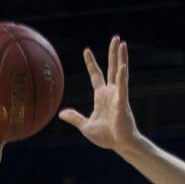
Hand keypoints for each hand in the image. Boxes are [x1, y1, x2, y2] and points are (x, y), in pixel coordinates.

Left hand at [60, 36, 139, 151]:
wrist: (119, 145)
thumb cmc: (106, 137)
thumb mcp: (85, 126)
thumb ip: (75, 118)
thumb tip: (61, 114)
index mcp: (101, 96)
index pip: (96, 75)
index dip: (91, 63)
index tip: (86, 50)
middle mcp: (111, 92)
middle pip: (111, 68)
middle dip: (113, 53)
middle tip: (116, 38)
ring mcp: (118, 95)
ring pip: (119, 72)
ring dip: (121, 58)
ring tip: (123, 44)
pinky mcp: (122, 102)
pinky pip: (122, 87)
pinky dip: (122, 77)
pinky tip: (122, 66)